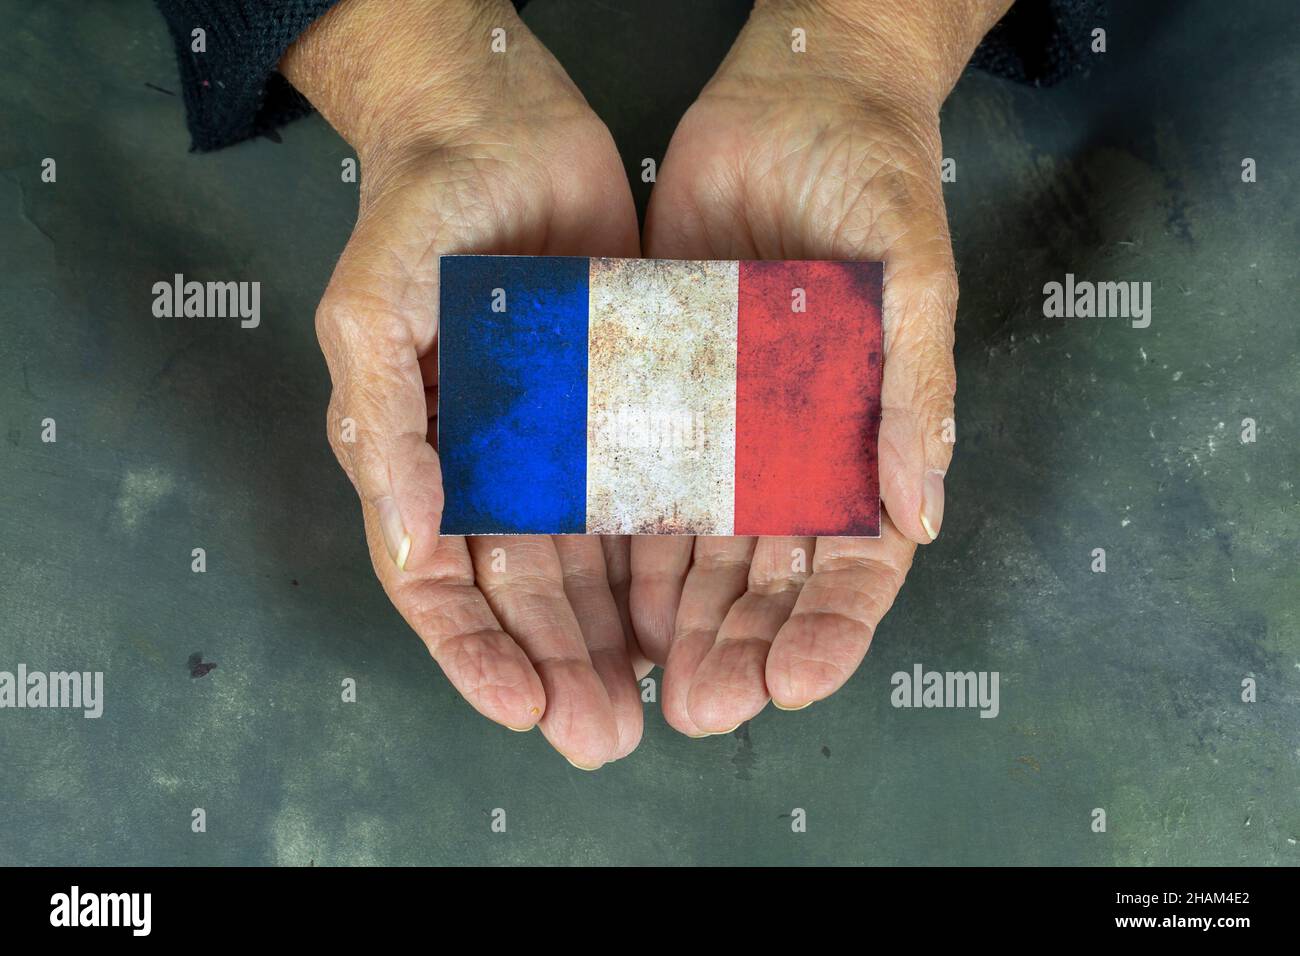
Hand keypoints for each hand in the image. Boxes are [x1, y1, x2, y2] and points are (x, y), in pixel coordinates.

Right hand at [284, 0, 645, 767]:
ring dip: (614, 634)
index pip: (439, 579)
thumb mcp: (373, 308)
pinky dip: (661, 555)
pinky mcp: (624, 410)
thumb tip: (407, 535)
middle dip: (559, 664)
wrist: (501, 127)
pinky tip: (685, 607)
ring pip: (591, 561)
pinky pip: (646, 495)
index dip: (473, 651)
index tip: (520, 707)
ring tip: (652, 697)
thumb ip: (383, 421)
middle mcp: (491, 465)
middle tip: (603, 731)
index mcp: (419, 456)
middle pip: (525, 590)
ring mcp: (560, 443)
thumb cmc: (420, 209)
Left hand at [633, 0, 1008, 733]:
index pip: (858, 562)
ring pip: (703, 552)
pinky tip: (608, 597)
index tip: (798, 679)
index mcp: (869, 441)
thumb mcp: (912, 280)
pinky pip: (642, 486)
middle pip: (771, 578)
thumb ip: (915, 393)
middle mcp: (794, 454)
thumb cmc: (875, 181)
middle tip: (706, 704)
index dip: (834, 628)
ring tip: (651, 678)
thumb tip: (923, 512)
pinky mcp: (663, 397)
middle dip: (743, 646)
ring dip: (682, 620)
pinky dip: (629, 547)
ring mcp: (726, 433)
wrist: (795, 102)